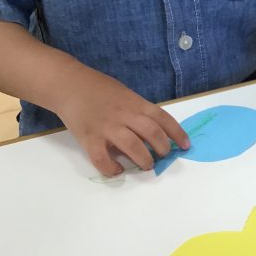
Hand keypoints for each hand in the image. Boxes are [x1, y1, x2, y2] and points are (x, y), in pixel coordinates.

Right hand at [56, 68, 189, 175]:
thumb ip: (138, 110)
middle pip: (152, 133)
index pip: (163, 118)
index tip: (186, 145)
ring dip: (144, 160)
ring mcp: (107, 127)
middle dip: (163, 148)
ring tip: (147, 165)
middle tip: (163, 156)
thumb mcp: (125, 94)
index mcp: (135, 103)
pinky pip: (103, 159)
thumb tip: (153, 131)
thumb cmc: (99, 88)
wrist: (69, 85)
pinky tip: (118, 170)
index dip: (177, 133)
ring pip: (133, 146)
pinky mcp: (90, 138)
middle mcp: (124, 115)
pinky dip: (112, 168)